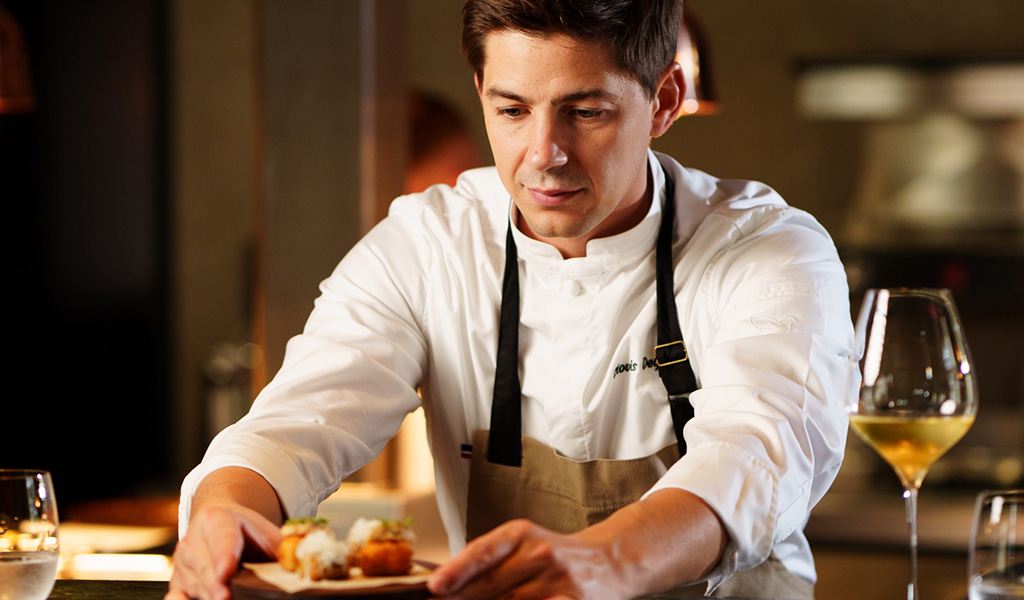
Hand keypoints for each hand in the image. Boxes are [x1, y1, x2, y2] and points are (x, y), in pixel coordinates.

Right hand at [165, 503, 282, 599]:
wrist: (216, 522)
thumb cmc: (247, 532)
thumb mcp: (266, 532)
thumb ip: (285, 546)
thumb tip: (306, 561)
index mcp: (217, 519)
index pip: (222, 538)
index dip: (224, 556)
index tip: (227, 572)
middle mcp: (193, 540)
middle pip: (205, 567)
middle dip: (215, 586)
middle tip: (225, 599)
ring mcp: (183, 563)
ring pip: (194, 585)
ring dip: (207, 596)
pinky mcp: (177, 582)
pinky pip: (176, 596)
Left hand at [427, 519, 629, 599]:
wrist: (611, 560)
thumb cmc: (557, 555)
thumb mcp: (524, 544)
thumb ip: (490, 559)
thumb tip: (447, 582)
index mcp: (522, 534)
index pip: (483, 551)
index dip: (457, 570)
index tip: (435, 585)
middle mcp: (540, 553)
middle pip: (490, 584)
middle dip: (461, 598)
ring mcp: (557, 580)